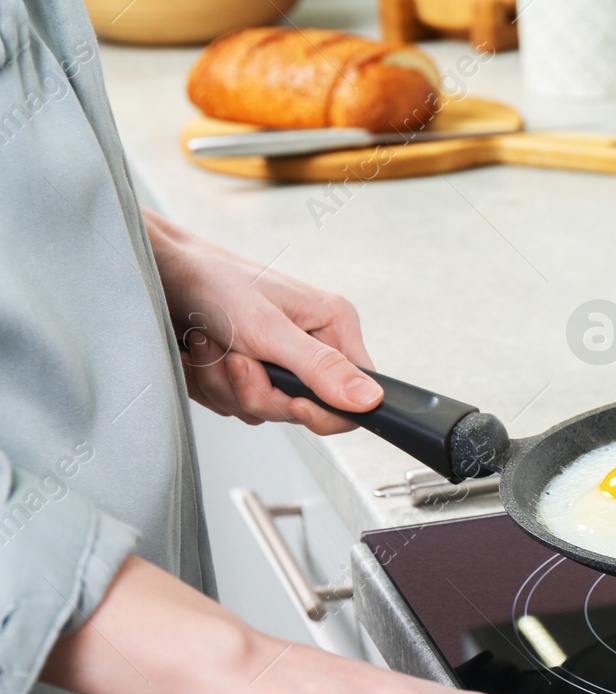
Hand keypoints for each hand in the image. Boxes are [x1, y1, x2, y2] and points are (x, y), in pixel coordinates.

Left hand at [143, 209, 383, 434]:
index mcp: (333, 328)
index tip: (292, 403)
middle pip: (302, 410)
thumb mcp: (268, 327)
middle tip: (236, 356)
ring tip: (212, 343)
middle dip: (258, 390)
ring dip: (226, 385)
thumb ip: (321, 367)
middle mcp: (311, 347)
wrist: (157, 272)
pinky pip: (233, 405)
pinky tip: (201, 351)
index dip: (326, 411)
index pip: (356, 395)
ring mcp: (278, 364)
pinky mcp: (246, 374)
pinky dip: (209, 383)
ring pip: (263, 411)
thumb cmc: (211, 281)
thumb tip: (371, 400)